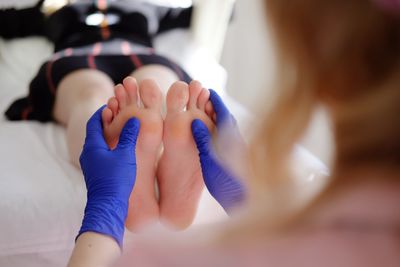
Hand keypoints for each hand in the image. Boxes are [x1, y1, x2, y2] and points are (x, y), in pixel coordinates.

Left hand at [78, 106, 139, 247]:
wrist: (107, 206)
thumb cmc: (116, 179)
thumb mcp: (125, 155)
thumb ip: (129, 136)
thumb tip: (134, 119)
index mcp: (92, 146)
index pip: (94, 122)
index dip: (102, 112)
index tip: (112, 105)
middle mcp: (88, 154)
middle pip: (95, 132)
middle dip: (106, 122)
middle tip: (119, 115)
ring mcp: (91, 164)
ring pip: (98, 144)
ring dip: (108, 135)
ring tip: (122, 130)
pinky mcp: (96, 173)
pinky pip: (101, 154)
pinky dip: (109, 147)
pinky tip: (121, 150)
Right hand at [191, 90, 245, 212]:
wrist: (242, 202)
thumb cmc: (226, 183)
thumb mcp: (210, 160)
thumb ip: (202, 140)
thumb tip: (195, 121)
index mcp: (231, 139)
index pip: (223, 114)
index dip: (216, 101)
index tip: (208, 91)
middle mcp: (236, 141)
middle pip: (226, 119)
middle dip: (215, 108)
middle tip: (204, 99)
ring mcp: (237, 150)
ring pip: (227, 130)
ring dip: (217, 119)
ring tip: (205, 114)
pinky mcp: (236, 159)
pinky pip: (226, 140)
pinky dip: (218, 132)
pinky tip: (210, 137)